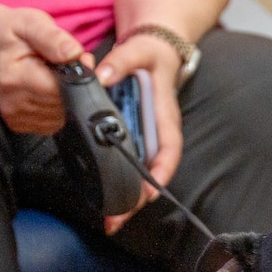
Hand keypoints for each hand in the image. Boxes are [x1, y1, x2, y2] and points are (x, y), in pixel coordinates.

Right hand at [0, 4, 88, 134]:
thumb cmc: (10, 32)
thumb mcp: (31, 22)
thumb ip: (53, 38)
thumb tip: (74, 53)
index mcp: (15, 78)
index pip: (62, 90)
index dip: (80, 76)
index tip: (81, 59)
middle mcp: (14, 103)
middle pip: (65, 105)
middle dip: (76, 85)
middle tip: (69, 62)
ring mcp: (16, 117)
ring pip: (63, 116)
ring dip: (69, 96)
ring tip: (56, 73)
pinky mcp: (20, 124)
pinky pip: (54, 121)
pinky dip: (59, 105)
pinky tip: (49, 87)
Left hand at [96, 31, 185, 232]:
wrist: (152, 52)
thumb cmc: (150, 54)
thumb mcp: (137, 51)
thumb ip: (120, 61)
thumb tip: (102, 75)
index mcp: (164, 117)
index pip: (169, 150)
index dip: (160, 173)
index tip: (148, 193)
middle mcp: (158, 134)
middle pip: (154, 174)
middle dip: (138, 200)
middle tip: (117, 219)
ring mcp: (146, 139)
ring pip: (141, 175)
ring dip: (127, 199)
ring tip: (110, 220)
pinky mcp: (134, 139)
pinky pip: (129, 165)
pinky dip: (118, 184)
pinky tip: (104, 199)